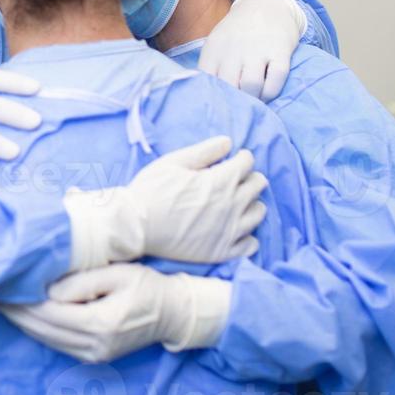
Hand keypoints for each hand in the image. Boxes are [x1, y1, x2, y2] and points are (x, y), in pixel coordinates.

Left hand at [0, 263, 232, 361]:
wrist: (172, 313)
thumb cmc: (147, 286)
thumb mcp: (118, 274)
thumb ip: (82, 282)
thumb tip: (48, 290)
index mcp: (101, 323)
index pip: (50, 314)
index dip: (23, 302)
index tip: (2, 287)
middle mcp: (95, 345)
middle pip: (44, 330)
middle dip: (16, 313)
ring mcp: (95, 355)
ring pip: (48, 340)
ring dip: (24, 323)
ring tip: (3, 304)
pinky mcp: (95, 357)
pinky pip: (58, 344)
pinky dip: (39, 331)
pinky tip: (26, 317)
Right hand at [63, 136, 266, 268]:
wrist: (135, 227)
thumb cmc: (151, 190)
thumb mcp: (173, 162)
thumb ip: (204, 151)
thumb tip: (228, 142)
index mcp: (221, 181)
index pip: (247, 163)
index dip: (240, 158)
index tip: (232, 161)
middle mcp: (232, 205)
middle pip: (258, 185)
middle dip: (248, 177)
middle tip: (234, 180)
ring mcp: (230, 231)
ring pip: (258, 213)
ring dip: (251, 204)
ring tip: (236, 203)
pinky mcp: (223, 252)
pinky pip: (251, 244)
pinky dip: (248, 235)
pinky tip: (234, 229)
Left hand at [198, 0, 306, 100]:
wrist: (266, 6)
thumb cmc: (237, 33)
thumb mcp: (216, 44)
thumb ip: (210, 67)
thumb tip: (204, 97)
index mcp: (214, 48)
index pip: (206, 80)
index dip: (212, 97)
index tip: (218, 106)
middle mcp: (234, 49)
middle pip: (228, 85)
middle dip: (233, 102)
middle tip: (238, 107)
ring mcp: (258, 49)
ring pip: (251, 85)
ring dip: (253, 99)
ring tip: (254, 101)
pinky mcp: (280, 51)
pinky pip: (276, 79)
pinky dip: (271, 92)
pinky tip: (267, 93)